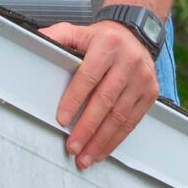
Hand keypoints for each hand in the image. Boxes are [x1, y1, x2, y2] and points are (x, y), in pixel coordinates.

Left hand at [40, 18, 158, 168]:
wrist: (137, 36)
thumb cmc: (104, 39)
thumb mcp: (80, 31)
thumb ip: (58, 36)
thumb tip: (36, 41)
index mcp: (108, 46)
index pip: (89, 76)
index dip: (74, 99)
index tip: (62, 119)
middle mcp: (128, 62)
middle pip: (105, 100)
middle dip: (87, 127)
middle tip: (73, 146)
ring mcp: (142, 79)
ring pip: (120, 115)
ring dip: (101, 140)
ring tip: (85, 156)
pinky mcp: (150, 94)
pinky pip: (133, 121)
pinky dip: (116, 138)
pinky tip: (103, 149)